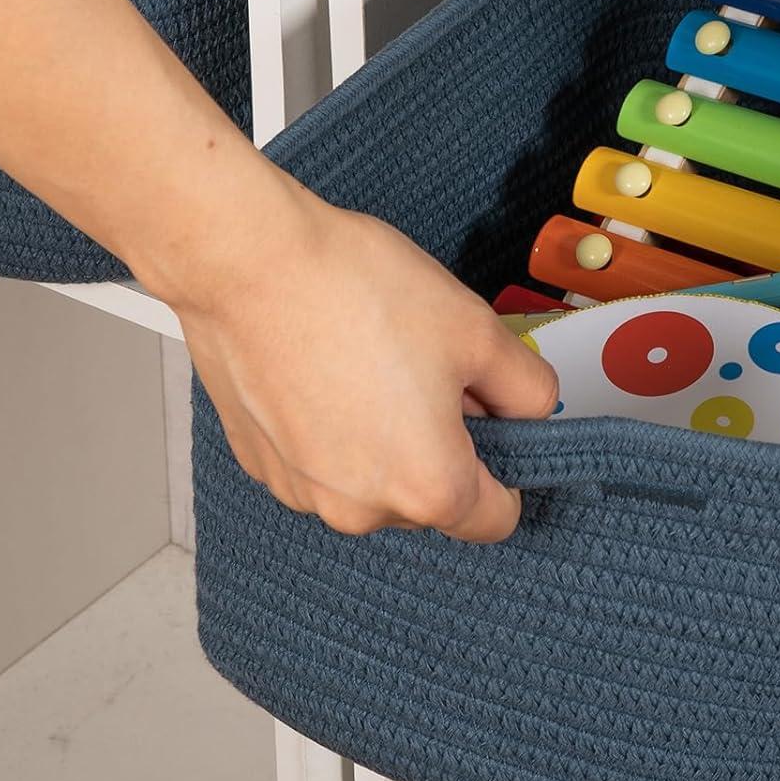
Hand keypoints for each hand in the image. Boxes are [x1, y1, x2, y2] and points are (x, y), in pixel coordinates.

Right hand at [156, 177, 557, 542]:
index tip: (497, 422)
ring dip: (387, 437)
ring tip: (373, 360)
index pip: (497, 518)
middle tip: (430, 369)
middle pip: (432, 497)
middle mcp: (361, 509)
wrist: (248, 262)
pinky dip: (335, 428)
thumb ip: (528, 389)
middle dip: (444, 442)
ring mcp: (303, 492)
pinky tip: (328, 367)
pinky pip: (323, 461)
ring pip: (375, 480)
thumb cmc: (354, 292)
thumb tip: (532, 411)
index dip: (509, 465)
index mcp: (428, 488)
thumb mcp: (479, 331)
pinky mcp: (262, 465)